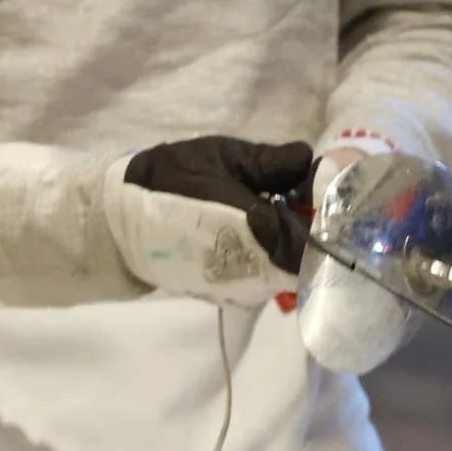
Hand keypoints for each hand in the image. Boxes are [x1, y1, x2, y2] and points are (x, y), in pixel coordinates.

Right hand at [102, 137, 313, 304]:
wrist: (121, 221)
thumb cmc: (174, 180)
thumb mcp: (223, 157)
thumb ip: (271, 163)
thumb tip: (310, 159)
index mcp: (257, 235)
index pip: (318, 242)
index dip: (330, 217)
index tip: (325, 188)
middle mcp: (256, 273)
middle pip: (309, 260)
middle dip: (314, 229)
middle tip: (303, 192)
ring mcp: (243, 289)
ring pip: (289, 271)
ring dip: (293, 242)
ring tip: (280, 203)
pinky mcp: (228, 294)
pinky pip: (266, 276)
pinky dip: (273, 253)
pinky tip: (259, 224)